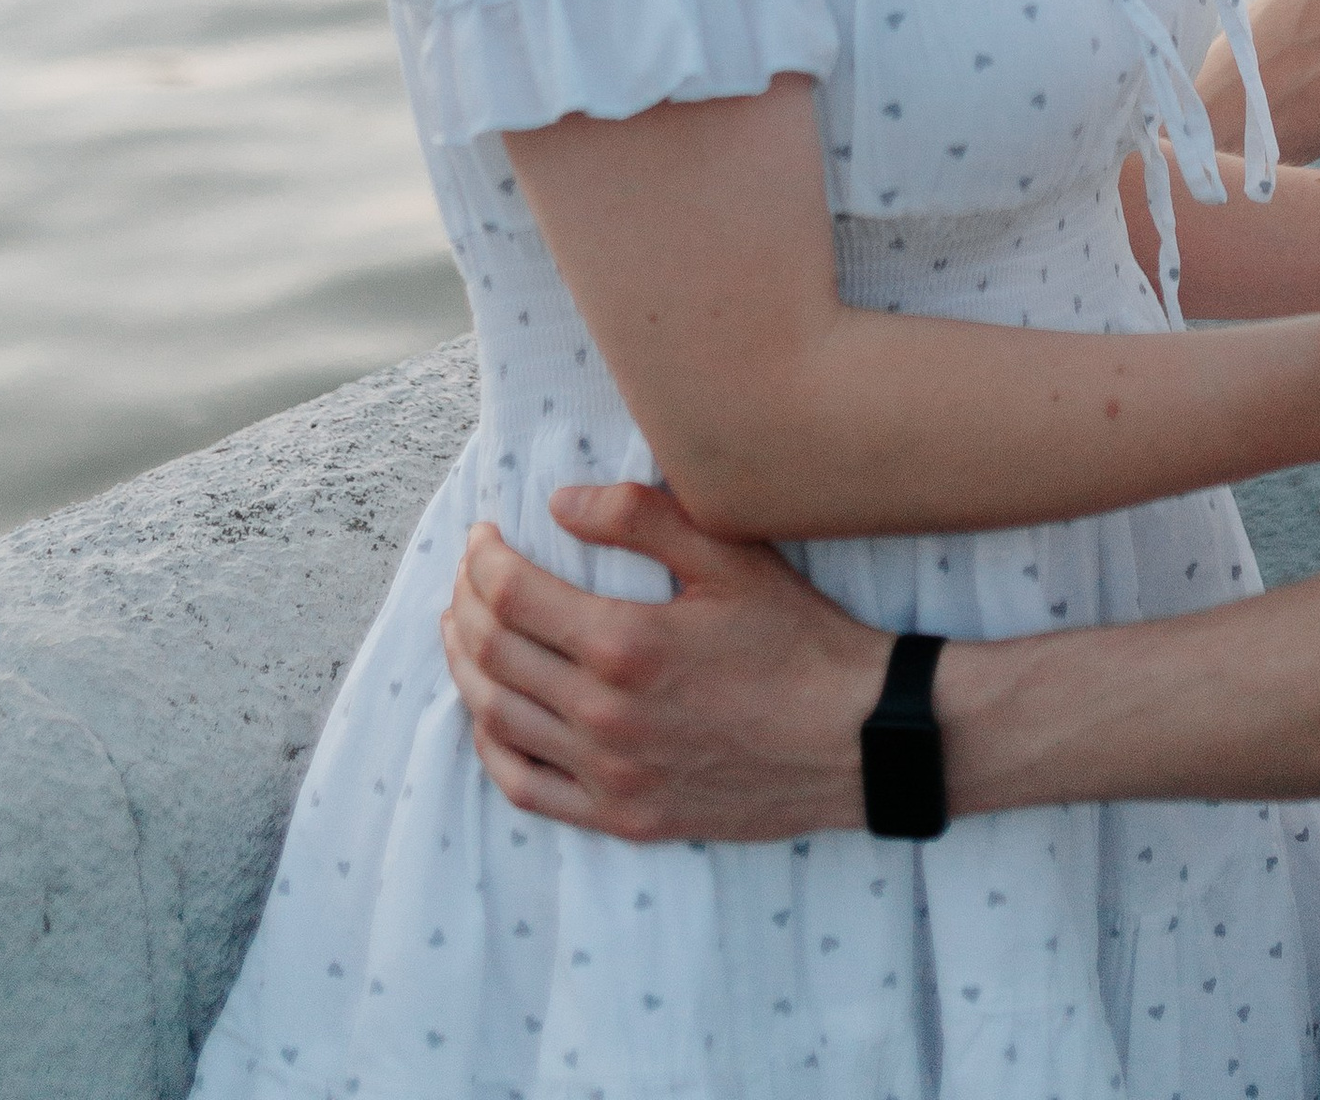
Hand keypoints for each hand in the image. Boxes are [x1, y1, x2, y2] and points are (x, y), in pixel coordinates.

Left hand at [439, 485, 886, 842]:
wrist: (856, 740)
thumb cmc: (798, 640)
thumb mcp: (730, 555)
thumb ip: (641, 517)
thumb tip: (559, 502)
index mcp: (625, 645)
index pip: (512, 595)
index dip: (482, 558)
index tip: (483, 533)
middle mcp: (604, 717)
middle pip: (492, 656)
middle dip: (465, 604)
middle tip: (468, 574)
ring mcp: (610, 776)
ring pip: (498, 721)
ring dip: (466, 668)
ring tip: (464, 630)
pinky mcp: (624, 817)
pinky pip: (529, 788)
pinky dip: (492, 747)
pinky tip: (489, 715)